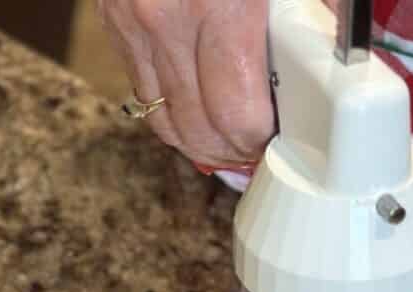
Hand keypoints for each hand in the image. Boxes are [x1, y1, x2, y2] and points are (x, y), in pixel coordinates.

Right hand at [97, 0, 273, 168]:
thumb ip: (283, 30)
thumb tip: (299, 85)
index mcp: (219, 4)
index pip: (234, 112)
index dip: (255, 139)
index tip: (270, 143)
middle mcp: (167, 18)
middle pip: (196, 126)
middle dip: (227, 151)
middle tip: (250, 154)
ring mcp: (133, 22)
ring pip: (164, 120)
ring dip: (197, 144)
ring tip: (223, 147)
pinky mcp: (113, 18)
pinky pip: (143, 91)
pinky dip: (172, 113)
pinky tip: (195, 116)